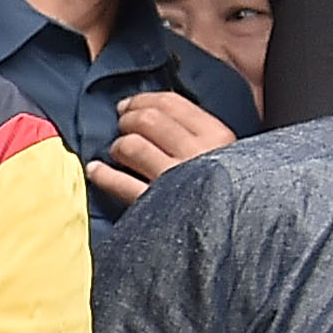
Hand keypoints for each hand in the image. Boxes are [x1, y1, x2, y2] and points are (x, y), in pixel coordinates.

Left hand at [92, 89, 237, 209]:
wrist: (238, 232)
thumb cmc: (231, 187)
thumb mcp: (229, 152)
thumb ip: (200, 132)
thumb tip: (158, 113)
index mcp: (217, 134)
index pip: (171, 103)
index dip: (142, 100)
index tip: (129, 104)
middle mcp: (196, 153)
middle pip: (148, 120)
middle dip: (128, 119)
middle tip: (121, 126)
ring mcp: (175, 179)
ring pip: (132, 146)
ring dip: (117, 145)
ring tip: (117, 151)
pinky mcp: (156, 205)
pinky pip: (120, 183)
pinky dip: (101, 174)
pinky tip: (95, 170)